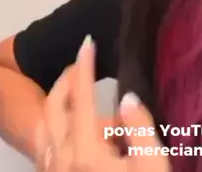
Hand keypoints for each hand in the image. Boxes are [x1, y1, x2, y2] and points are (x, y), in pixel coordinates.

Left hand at [35, 35, 169, 171]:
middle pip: (54, 107)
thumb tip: (126, 97)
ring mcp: (55, 171)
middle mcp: (62, 160)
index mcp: (86, 153)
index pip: (83, 99)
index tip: (88, 42)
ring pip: (48, 124)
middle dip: (68, 80)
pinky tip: (87, 130)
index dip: (85, 67)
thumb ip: (139, 126)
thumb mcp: (153, 164)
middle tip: (84, 64)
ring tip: (91, 99)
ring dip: (64, 102)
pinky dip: (62, 125)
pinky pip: (50, 142)